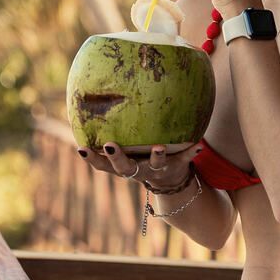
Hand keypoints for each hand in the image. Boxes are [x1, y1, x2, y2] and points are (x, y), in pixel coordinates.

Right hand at [78, 141, 200, 188]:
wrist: (169, 180)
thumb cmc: (141, 156)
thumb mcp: (127, 149)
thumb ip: (114, 130)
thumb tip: (92, 100)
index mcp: (124, 166)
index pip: (103, 165)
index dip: (92, 158)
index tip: (81, 148)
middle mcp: (138, 170)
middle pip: (125, 168)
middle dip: (117, 158)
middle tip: (111, 145)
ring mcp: (157, 169)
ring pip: (155, 166)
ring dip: (156, 157)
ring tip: (158, 147)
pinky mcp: (177, 166)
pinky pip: (185, 158)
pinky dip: (191, 152)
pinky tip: (198, 145)